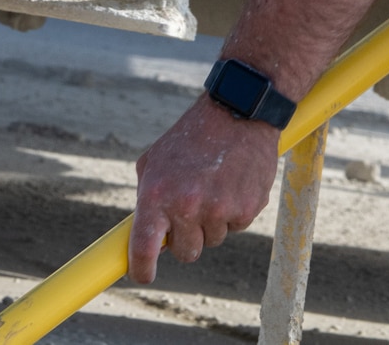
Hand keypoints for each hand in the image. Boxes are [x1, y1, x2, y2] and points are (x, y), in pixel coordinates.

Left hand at [129, 97, 278, 283]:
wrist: (236, 113)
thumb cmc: (190, 138)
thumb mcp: (155, 161)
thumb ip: (147, 198)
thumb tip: (143, 235)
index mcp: (156, 194)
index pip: (143, 247)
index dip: (141, 269)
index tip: (143, 275)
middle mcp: (186, 205)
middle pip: (185, 253)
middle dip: (186, 240)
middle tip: (189, 212)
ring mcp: (218, 209)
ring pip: (212, 240)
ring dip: (210, 223)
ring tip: (212, 186)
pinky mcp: (246, 208)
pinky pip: (235, 227)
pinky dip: (233, 212)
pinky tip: (231, 183)